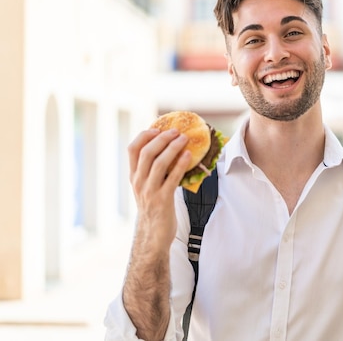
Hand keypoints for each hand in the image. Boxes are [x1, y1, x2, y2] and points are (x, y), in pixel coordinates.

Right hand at [127, 128, 190, 249]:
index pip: (132, 150)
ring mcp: (149, 191)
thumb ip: (152, 171)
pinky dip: (180, 164)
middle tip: (176, 131)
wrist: (153, 236)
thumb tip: (169, 149)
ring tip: (184, 139)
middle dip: (162, 138)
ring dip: (172, 148)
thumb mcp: (147, 188)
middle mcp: (139, 182)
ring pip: (158, 163)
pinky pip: (172, 178)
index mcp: (134, 177)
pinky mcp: (163, 200)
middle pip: (146, 152)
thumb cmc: (155, 209)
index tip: (157, 128)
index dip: (144, 135)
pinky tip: (188, 156)